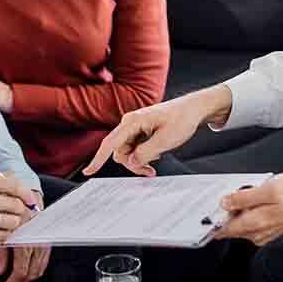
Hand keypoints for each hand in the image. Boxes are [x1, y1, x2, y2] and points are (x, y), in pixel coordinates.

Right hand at [0, 172, 35, 242]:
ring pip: (11, 222)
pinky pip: (1, 236)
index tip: (30, 199)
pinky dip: (6, 232)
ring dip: (16, 222)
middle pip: (15, 205)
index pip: (13, 186)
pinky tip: (3, 228)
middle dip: (23, 209)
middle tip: (22, 211)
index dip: (26, 193)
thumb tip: (20, 184)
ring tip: (12, 220)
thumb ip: (0, 180)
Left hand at [0, 191, 49, 281]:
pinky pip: (44, 260)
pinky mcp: (48, 241)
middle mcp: (37, 244)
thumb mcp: (2, 232)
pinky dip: (36, 267)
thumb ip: (1, 254)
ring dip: (29, 276)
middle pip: (31, 272)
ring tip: (18, 279)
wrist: (27, 198)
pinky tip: (29, 268)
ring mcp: (44, 243)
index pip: (21, 271)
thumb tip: (0, 271)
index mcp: (25, 243)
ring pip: (39, 268)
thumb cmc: (12, 212)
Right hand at [83, 84, 232, 176]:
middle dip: (132, 164)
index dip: (98, 159)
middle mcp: (130, 124)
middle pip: (119, 152)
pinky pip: (134, 149)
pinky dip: (143, 156)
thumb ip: (146, 152)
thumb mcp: (166, 139)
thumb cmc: (182, 119)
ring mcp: (134, 128)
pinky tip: (156, 153)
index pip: (110, 143)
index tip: (89, 171)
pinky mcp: (140, 132)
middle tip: (150, 171)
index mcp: (133, 121)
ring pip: (127, 153)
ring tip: (155, 163)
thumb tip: (131, 162)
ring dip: (138, 161)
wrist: (193, 110)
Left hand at [213, 172, 282, 245]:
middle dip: (223, 213)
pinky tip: (252, 200)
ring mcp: (261, 233)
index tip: (203, 211)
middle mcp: (256, 233)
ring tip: (242, 194)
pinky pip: (249, 223)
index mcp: (254, 224)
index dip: (210, 221)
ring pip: (238, 224)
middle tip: (224, 195)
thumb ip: (244, 197)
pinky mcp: (267, 229)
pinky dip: (246, 213)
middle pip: (229, 227)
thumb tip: (225, 202)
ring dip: (235, 211)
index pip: (222, 230)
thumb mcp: (269, 189)